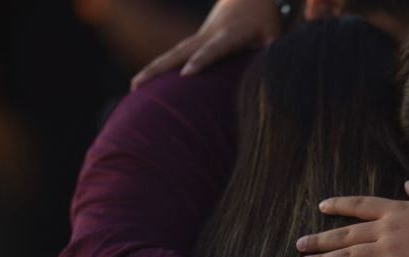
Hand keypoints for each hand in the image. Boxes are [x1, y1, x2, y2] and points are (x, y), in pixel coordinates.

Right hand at [131, 0, 280, 88]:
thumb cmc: (263, 16)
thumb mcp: (273, 32)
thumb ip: (272, 51)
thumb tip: (274, 71)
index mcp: (230, 34)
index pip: (213, 50)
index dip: (200, 61)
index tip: (186, 74)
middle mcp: (208, 35)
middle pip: (180, 52)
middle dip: (160, 69)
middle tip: (139, 85)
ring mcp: (198, 36)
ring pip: (172, 53)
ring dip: (153, 69)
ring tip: (134, 88)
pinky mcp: (195, 40)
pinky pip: (175, 55)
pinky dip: (160, 67)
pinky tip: (146, 82)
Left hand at [297, 181, 408, 256]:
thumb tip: (407, 184)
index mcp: (396, 211)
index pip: (360, 206)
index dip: (340, 205)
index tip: (322, 207)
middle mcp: (386, 230)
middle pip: (346, 234)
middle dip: (321, 238)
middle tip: (300, 244)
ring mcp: (388, 253)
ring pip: (348, 256)